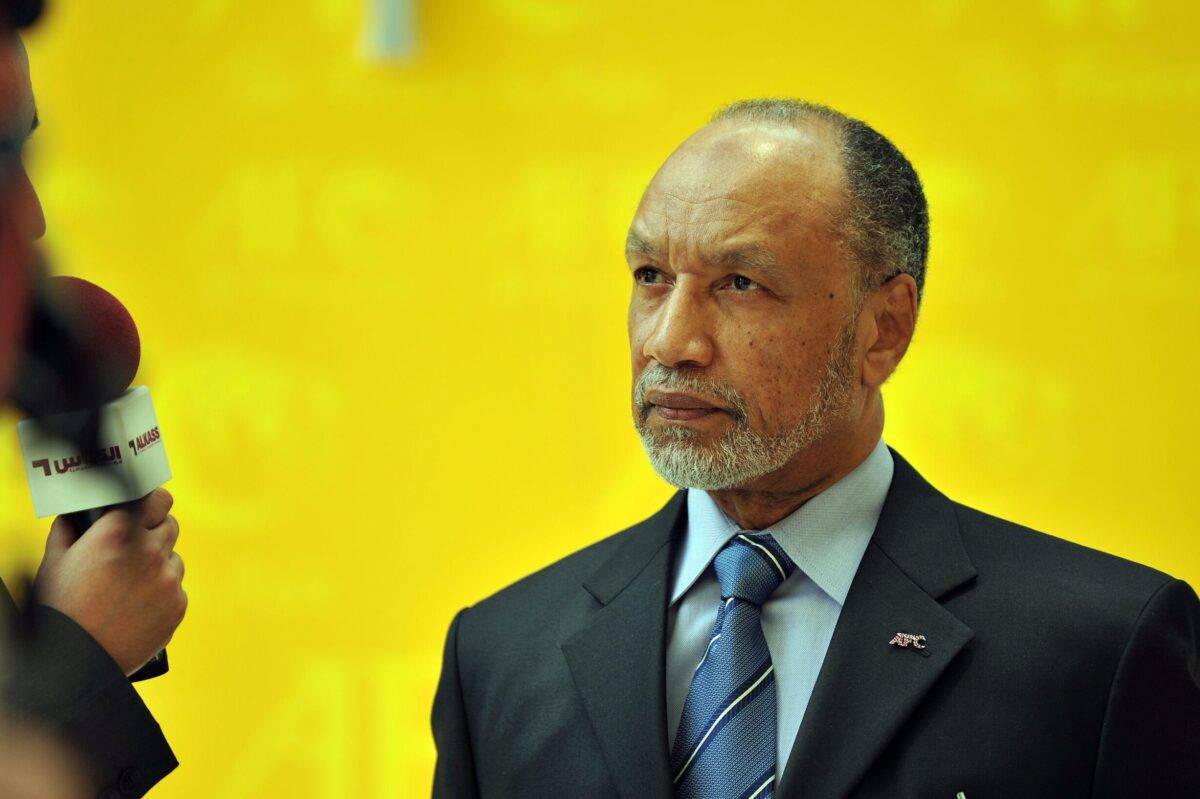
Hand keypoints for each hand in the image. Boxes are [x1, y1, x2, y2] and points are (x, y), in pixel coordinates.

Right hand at [35, 488, 186, 676]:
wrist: (75, 663)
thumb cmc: (60, 609)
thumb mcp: (55, 561)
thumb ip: (71, 528)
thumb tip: (82, 512)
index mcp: (117, 533)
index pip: (156, 498)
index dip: (152, 502)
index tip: (148, 507)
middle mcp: (148, 551)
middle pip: (169, 525)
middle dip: (153, 533)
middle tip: (132, 549)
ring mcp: (166, 579)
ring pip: (173, 558)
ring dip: (158, 564)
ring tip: (128, 586)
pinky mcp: (178, 605)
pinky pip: (176, 588)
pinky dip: (162, 593)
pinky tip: (137, 606)